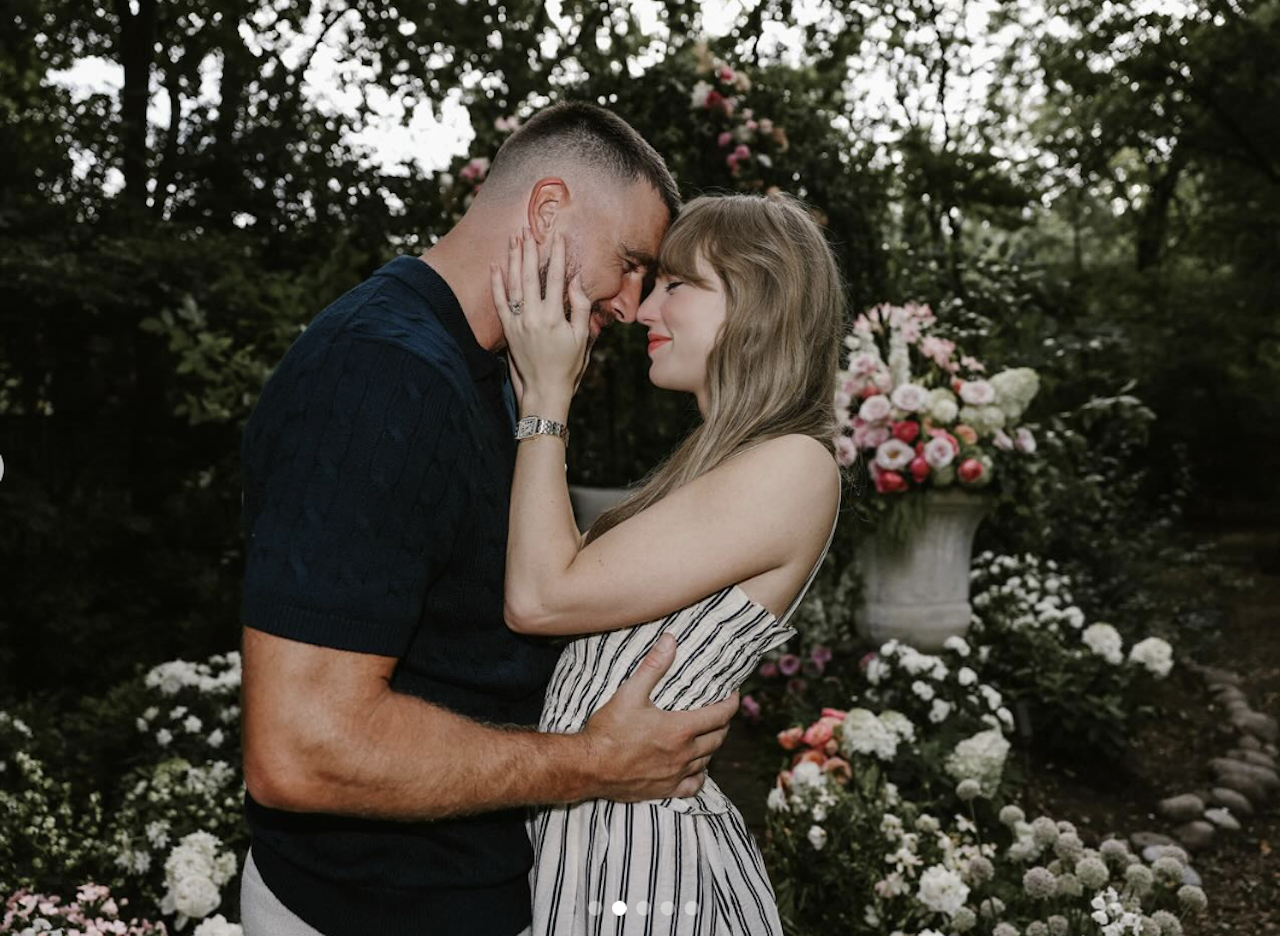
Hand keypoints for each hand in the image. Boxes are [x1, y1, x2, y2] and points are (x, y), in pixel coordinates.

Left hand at [490, 228, 591, 413]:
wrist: (544, 391)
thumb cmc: (568, 366)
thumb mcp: (582, 338)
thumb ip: (579, 308)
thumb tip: (575, 281)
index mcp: (554, 318)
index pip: (557, 279)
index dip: (557, 255)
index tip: (557, 237)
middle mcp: (533, 317)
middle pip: (530, 276)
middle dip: (529, 250)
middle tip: (528, 229)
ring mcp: (518, 323)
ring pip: (513, 284)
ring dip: (513, 259)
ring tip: (514, 239)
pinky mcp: (508, 330)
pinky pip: (499, 302)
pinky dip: (496, 283)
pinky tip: (496, 266)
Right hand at [580, 633, 739, 800]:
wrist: (589, 766)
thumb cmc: (609, 730)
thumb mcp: (630, 692)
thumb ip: (653, 667)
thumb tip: (670, 641)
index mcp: (680, 730)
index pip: (720, 715)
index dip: (730, 703)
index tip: (733, 694)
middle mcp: (683, 754)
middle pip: (718, 738)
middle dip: (723, 723)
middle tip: (720, 712)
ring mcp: (676, 774)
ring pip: (708, 761)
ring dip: (712, 746)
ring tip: (708, 734)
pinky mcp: (665, 790)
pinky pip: (693, 786)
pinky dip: (700, 776)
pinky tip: (696, 768)